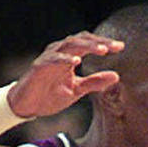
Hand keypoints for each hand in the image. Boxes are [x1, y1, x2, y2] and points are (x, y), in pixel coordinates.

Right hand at [7, 32, 124, 117]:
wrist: (27, 106)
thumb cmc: (50, 95)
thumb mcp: (77, 90)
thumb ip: (95, 82)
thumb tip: (116, 76)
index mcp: (70, 56)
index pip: (89, 43)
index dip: (104, 43)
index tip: (120, 46)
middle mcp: (60, 52)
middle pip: (80, 40)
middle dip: (98, 42)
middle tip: (114, 46)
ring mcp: (49, 58)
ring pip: (68, 45)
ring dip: (86, 46)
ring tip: (102, 50)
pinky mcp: (39, 67)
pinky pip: (52, 59)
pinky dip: (65, 59)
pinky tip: (77, 61)